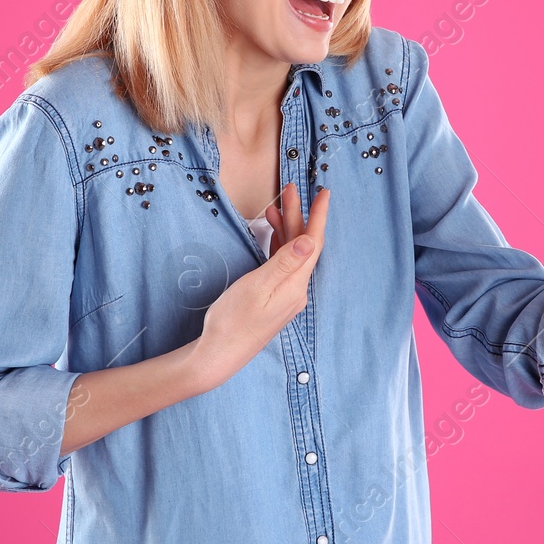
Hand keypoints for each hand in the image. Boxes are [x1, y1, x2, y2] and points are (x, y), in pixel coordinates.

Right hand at [190, 182, 329, 390]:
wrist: (219, 354)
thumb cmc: (233, 321)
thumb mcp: (257, 286)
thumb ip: (283, 263)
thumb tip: (309, 241)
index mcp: (295, 285)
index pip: (313, 244)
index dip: (319, 216)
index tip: (324, 193)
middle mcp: (295, 290)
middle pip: (302, 245)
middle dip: (298, 215)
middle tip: (291, 189)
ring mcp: (285, 295)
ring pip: (291, 253)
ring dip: (286, 228)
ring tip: (275, 207)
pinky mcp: (273, 298)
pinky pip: (281, 265)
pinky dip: (277, 245)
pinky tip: (269, 234)